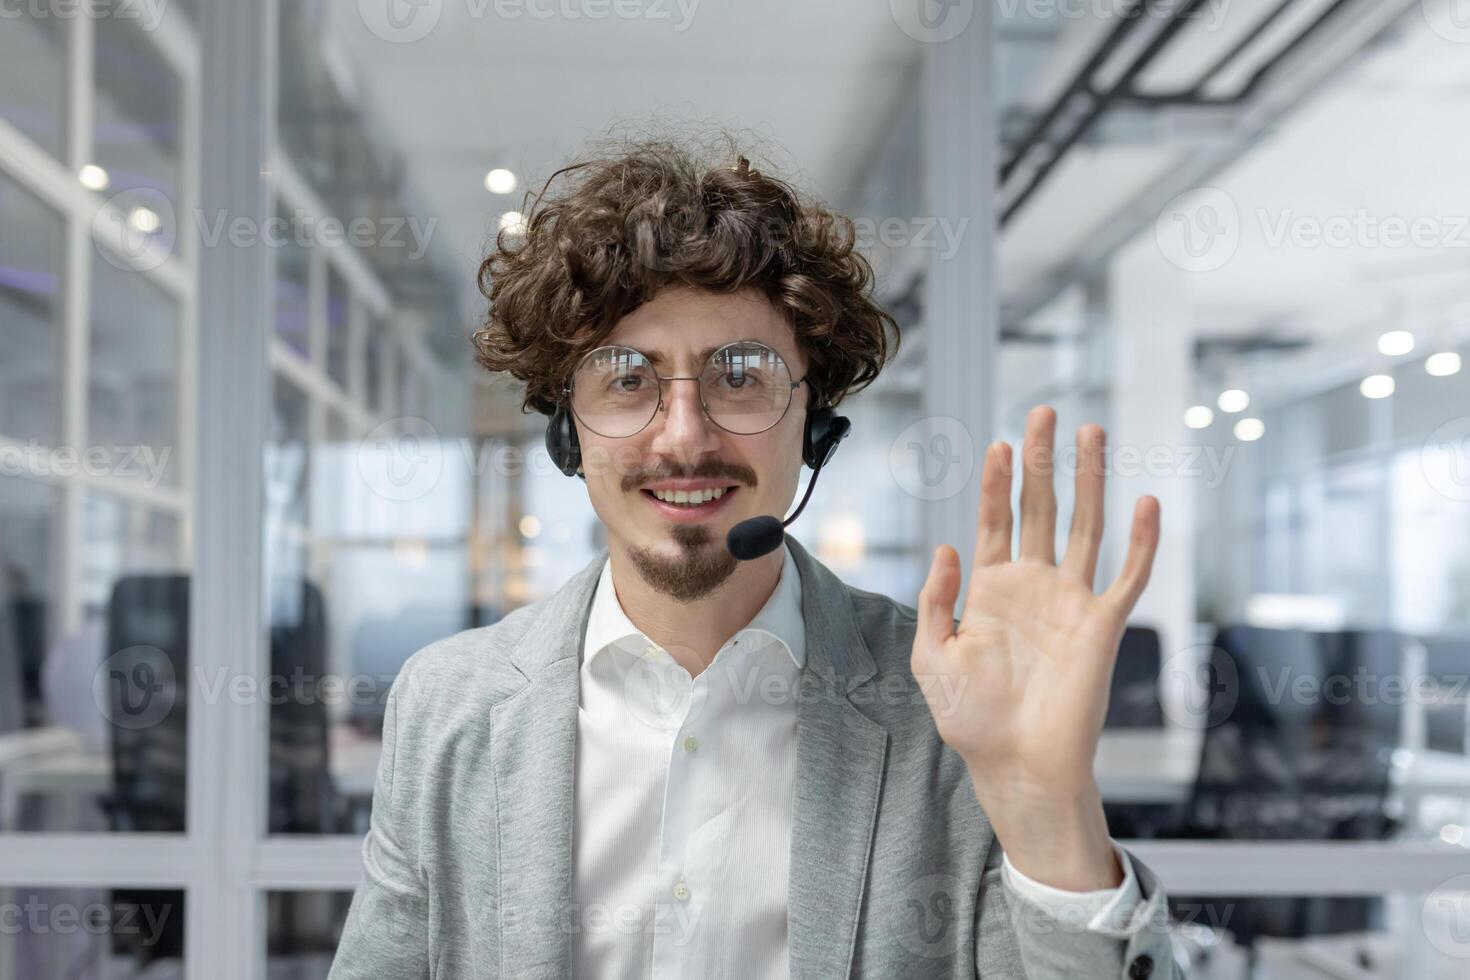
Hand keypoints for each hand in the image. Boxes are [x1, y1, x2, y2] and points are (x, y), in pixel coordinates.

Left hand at [911, 405, 1159, 890]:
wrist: (1016, 765)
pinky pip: (1128, 576)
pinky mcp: (1103, 626)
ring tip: (1091, 433)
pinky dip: (1141, 541)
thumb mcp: (930, 656)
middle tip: (1043, 411)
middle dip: (1040, 461)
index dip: (995, 481)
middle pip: (1041, 508)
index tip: (997, 443)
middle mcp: (1033, 586)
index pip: (995, 520)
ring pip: (1086, 527)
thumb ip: (935, 600)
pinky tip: (1147, 501)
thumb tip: (947, 545)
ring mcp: (1070, 602)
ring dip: (1089, 481)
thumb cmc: (970, 718)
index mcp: (990, 589)